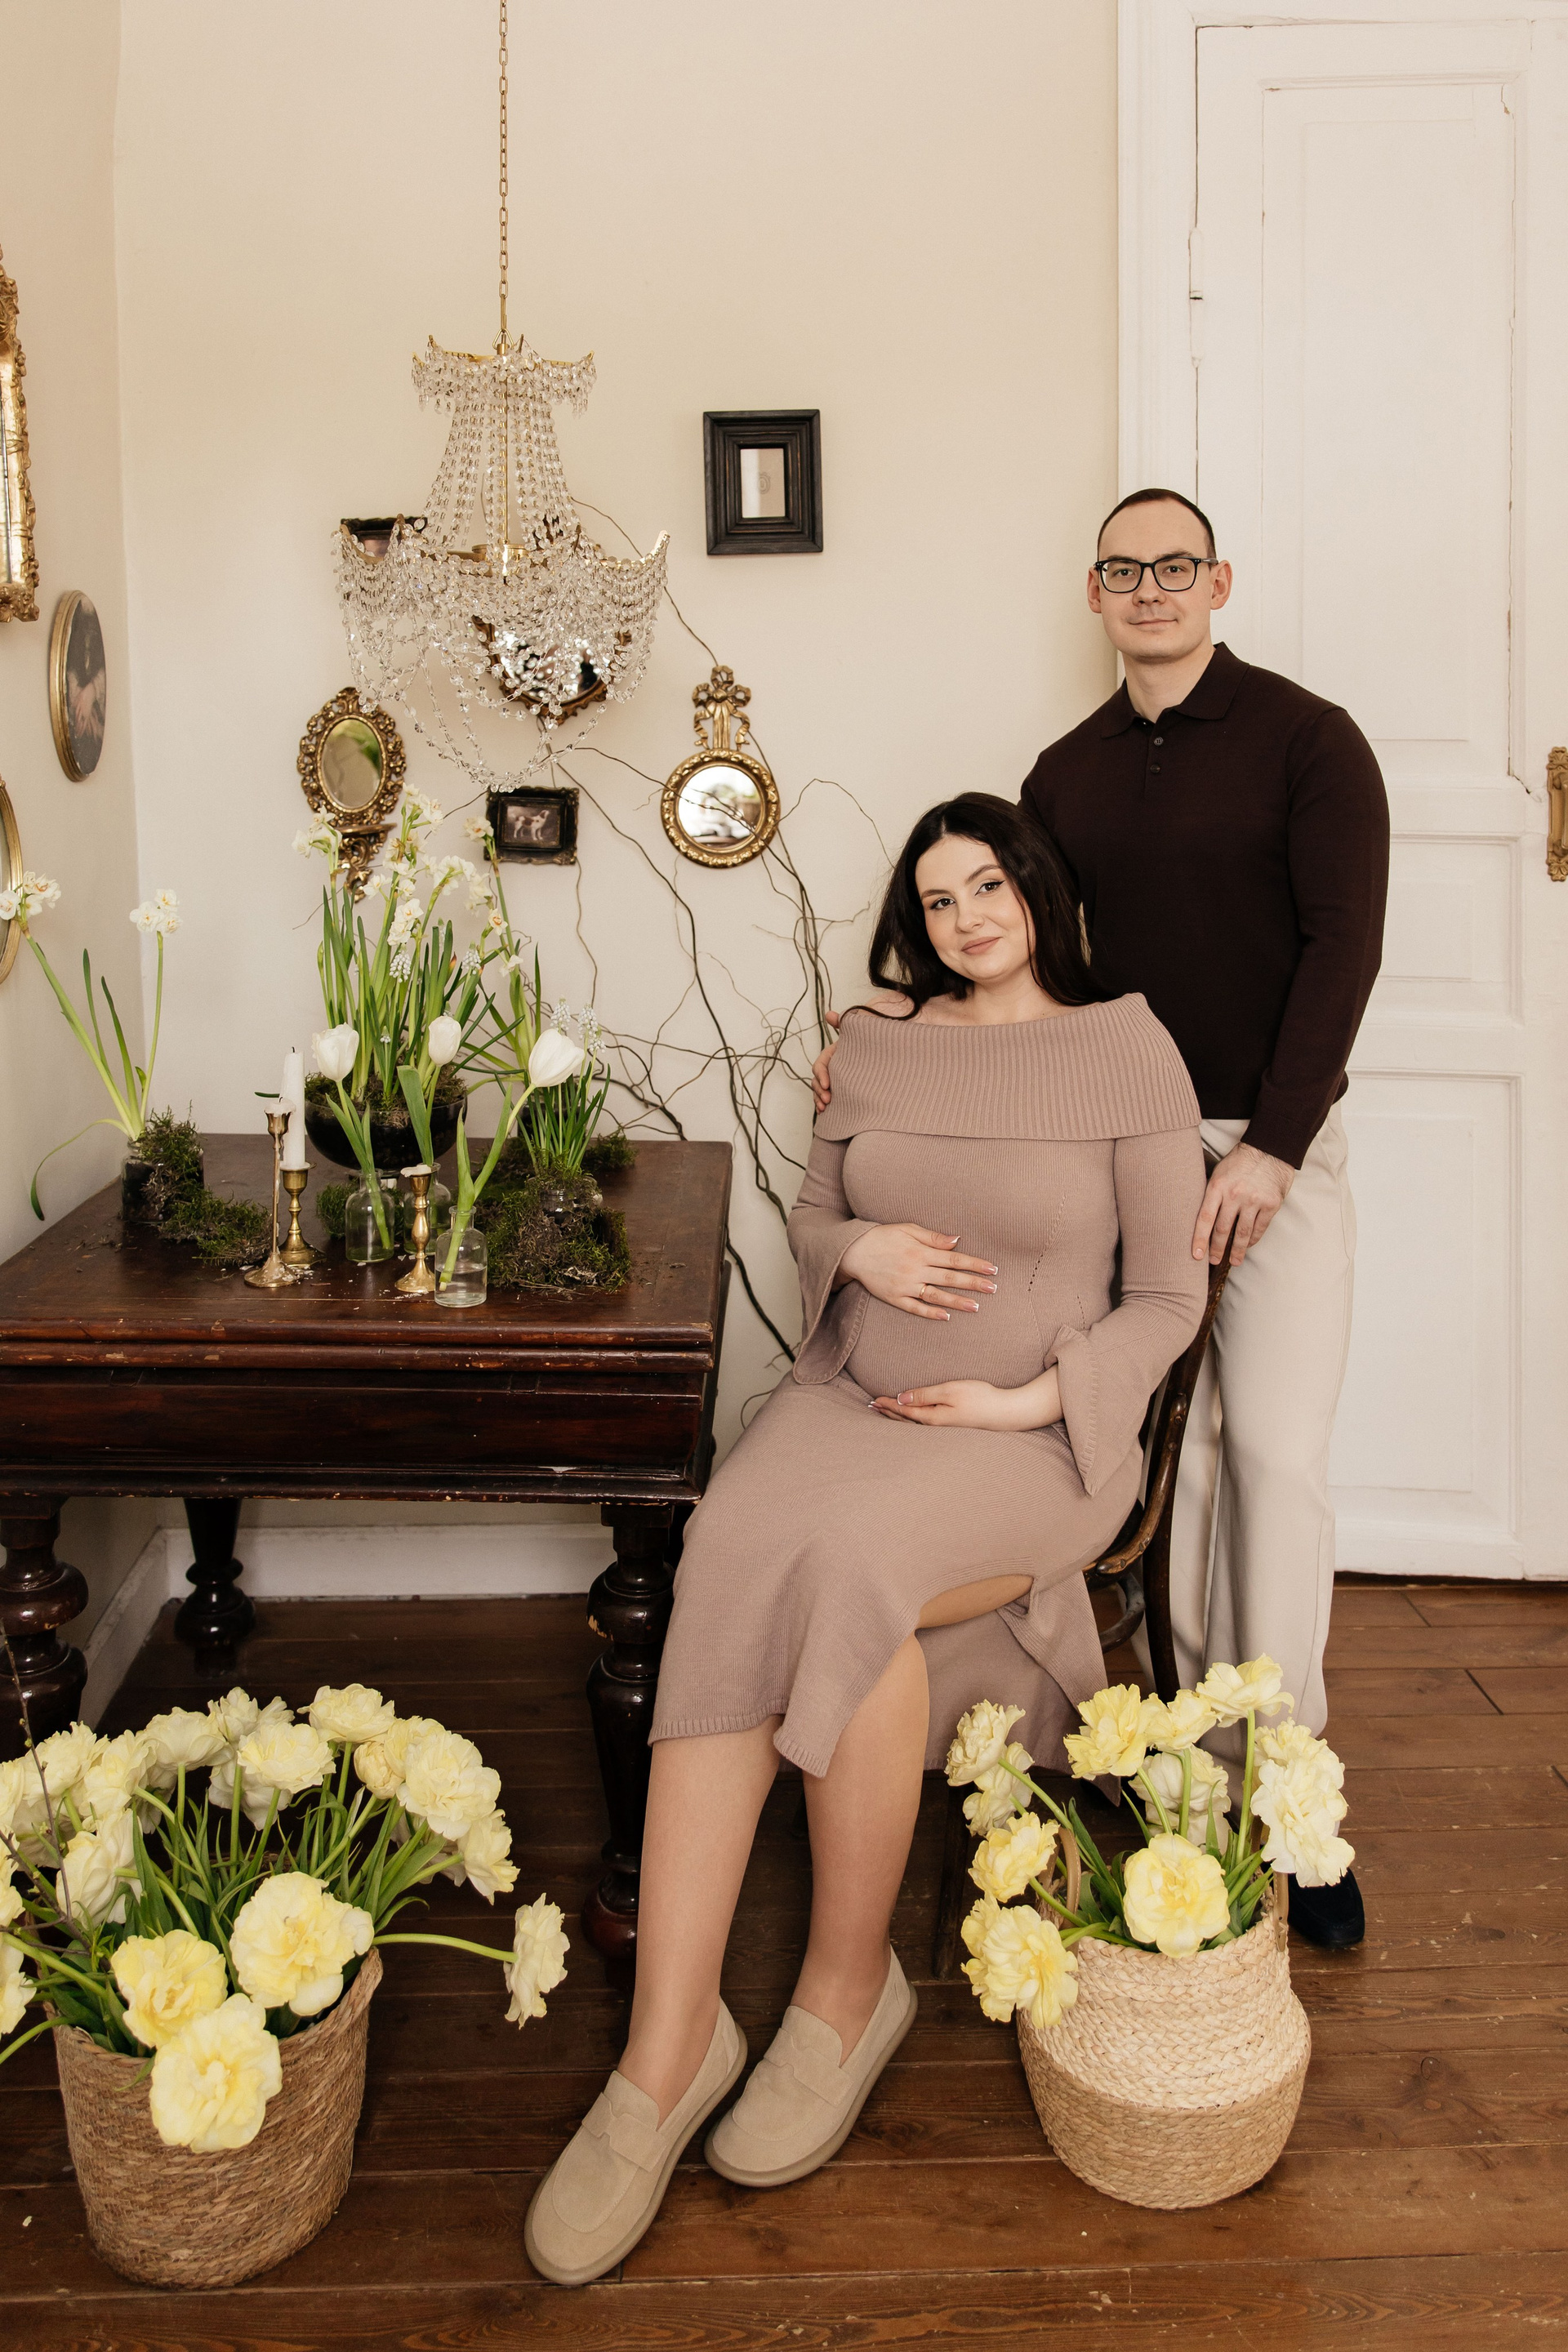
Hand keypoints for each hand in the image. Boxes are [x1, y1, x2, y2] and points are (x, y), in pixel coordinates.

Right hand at [811, 993, 914, 1111]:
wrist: (896, 1053)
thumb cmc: (878, 1041)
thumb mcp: (862, 1032)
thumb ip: (846, 1024)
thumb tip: (828, 1014)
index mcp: (835, 1054)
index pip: (821, 1064)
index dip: (821, 1074)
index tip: (827, 1085)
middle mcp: (835, 1067)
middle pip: (818, 1080)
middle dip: (819, 1091)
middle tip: (827, 1101)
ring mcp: (840, 1080)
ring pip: (822, 1090)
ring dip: (819, 1099)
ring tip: (824, 1109)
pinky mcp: (846, 1091)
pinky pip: (832, 1099)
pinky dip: (827, 1106)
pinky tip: (828, 1113)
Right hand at [838, 1223, 997, 1319]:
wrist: (854, 1251)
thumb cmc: (883, 1237)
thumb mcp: (908, 1229)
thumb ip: (933, 1237)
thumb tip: (957, 1240)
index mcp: (921, 1252)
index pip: (954, 1259)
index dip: (974, 1264)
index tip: (992, 1269)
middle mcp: (915, 1269)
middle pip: (949, 1278)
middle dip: (973, 1283)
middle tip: (993, 1289)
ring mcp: (905, 1285)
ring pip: (936, 1295)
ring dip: (957, 1301)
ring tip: (976, 1307)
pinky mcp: (894, 1297)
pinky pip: (915, 1307)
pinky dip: (930, 1312)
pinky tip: (946, 1316)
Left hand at [873, 1374, 1059, 1431]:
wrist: (1006, 1412)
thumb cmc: (980, 1398)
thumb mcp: (950, 1391)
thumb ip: (925, 1395)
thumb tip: (901, 1399)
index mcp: (932, 1418)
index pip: (904, 1412)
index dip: (887, 1405)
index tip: (873, 1401)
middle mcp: (936, 1426)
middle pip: (906, 1421)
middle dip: (889, 1413)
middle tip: (872, 1408)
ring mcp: (945, 1428)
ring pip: (915, 1423)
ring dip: (899, 1417)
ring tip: (886, 1413)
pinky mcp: (953, 1425)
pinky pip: (926, 1423)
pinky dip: (913, 1419)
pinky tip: (914, 1417)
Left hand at [1192, 1142, 1294, 1265]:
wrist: (1270, 1149)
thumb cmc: (1240, 1161)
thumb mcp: (1219, 1172)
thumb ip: (1212, 1194)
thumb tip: (1202, 1219)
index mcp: (1217, 1186)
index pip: (1205, 1218)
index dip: (1199, 1239)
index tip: (1195, 1255)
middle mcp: (1235, 1195)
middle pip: (1222, 1229)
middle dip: (1216, 1249)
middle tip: (1213, 1261)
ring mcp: (1254, 1200)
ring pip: (1242, 1233)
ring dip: (1237, 1250)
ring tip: (1234, 1262)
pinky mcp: (1271, 1204)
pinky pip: (1259, 1228)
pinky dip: (1252, 1239)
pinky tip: (1247, 1245)